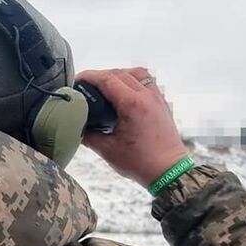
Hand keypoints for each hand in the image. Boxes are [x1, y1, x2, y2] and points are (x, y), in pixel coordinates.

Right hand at [75, 68, 187, 187]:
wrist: (168, 172)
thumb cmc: (141, 162)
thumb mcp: (107, 150)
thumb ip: (88, 135)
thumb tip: (77, 126)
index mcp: (132, 105)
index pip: (106, 79)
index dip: (88, 76)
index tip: (76, 80)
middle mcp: (147, 96)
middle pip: (119, 73)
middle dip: (100, 76)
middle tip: (86, 86)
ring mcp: (157, 98)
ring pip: (136, 74)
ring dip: (118, 75)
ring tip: (106, 87)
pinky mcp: (162, 104)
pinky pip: (147, 82)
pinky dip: (133, 81)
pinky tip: (124, 94)